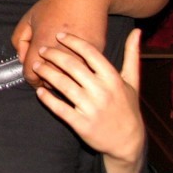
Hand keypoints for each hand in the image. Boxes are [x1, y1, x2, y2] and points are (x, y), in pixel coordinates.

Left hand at [12, 0, 108, 86]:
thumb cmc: (55, 4)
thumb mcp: (29, 18)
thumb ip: (19, 41)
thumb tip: (22, 60)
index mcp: (42, 44)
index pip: (31, 75)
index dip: (30, 78)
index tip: (34, 76)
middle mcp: (61, 52)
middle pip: (50, 81)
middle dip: (46, 79)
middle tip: (47, 72)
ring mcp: (81, 54)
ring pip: (70, 79)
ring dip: (63, 77)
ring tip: (60, 67)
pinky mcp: (97, 53)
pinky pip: (85, 69)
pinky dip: (79, 68)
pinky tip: (75, 58)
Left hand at [34, 29, 144, 172]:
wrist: (128, 142)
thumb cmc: (128, 107)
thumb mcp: (132, 80)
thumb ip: (132, 54)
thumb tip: (136, 30)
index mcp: (113, 78)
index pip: (91, 53)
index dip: (73, 41)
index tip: (59, 35)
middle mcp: (102, 91)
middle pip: (73, 66)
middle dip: (54, 55)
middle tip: (42, 49)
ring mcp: (91, 108)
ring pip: (64, 85)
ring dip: (47, 73)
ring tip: (35, 65)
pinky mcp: (82, 124)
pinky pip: (60, 109)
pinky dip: (48, 100)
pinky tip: (39, 92)